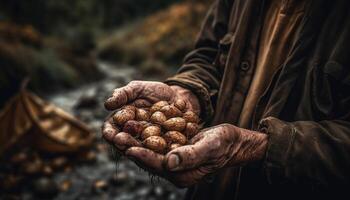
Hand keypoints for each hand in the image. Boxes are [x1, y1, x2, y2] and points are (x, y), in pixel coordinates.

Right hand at [102, 81, 199, 147]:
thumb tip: (107, 104)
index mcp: (123, 124)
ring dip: (142, 150)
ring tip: (141, 147)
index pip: (111, 130)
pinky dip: (165, 148)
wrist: (178, 96)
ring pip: (145, 150)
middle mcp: (135, 137)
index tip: (110, 134)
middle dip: (123, 143)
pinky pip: (165, 150)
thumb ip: (123, 94)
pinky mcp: (168, 147)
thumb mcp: (137, 88)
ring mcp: (151, 144)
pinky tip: (166, 147)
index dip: (109, 133)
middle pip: (126, 144)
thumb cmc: (154, 92)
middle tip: (121, 143)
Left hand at [125, 124, 267, 186]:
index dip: (143, 156)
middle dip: (133, 149)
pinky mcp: (173, 154)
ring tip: (120, 131)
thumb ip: (190, 155)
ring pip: (149, 153)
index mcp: (183, 174)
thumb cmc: (224, 143)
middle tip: (116, 137)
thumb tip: (169, 163)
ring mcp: (173, 164)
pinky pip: (155, 147)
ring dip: (135, 142)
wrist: (232, 142)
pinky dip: (145, 138)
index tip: (128, 147)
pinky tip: (135, 128)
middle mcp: (175, 171)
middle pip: (149, 160)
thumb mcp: (209, 146)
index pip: (158, 166)